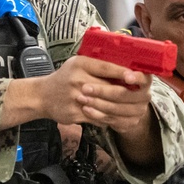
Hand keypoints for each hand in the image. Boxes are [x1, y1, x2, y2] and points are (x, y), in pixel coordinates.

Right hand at [29, 55, 153, 131]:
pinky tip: (121, 118)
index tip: (135, 76)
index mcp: (80, 64)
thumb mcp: (79, 64)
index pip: (105, 67)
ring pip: (107, 106)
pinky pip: (99, 118)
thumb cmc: (66, 78)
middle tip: (142, 96)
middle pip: (109, 89)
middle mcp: (77, 80)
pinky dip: (111, 119)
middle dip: (127, 94)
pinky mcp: (75, 113)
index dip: (122, 72)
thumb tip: (128, 70)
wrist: (42, 96)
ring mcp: (76, 98)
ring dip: (122, 109)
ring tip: (135, 109)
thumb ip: (99, 65)